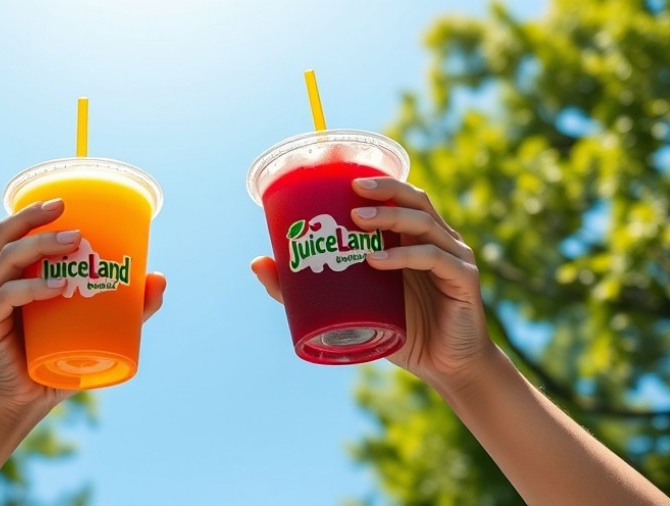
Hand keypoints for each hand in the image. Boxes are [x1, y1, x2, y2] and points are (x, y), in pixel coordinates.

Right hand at [0, 198, 166, 410]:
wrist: (21, 403)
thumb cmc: (55, 361)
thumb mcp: (97, 330)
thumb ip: (128, 308)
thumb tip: (160, 278)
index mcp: (16, 275)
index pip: (18, 232)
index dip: (36, 210)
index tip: (67, 197)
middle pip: (9, 235)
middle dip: (36, 216)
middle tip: (68, 209)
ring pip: (9, 259)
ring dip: (41, 245)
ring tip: (75, 242)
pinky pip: (8, 297)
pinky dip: (33, 288)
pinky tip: (57, 287)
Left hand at [251, 178, 492, 388]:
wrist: (447, 368)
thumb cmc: (401, 333)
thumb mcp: (351, 308)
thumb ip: (307, 288)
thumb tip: (257, 262)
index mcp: (414, 238)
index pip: (400, 198)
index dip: (377, 182)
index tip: (341, 177)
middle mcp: (437, 240)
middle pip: (415, 199)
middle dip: (384, 189)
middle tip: (351, 190)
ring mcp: (454, 257)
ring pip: (424, 223)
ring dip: (390, 218)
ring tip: (357, 222)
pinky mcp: (464, 280)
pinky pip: (434, 259)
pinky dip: (405, 256)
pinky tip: (379, 261)